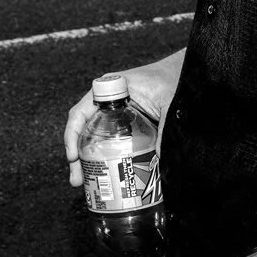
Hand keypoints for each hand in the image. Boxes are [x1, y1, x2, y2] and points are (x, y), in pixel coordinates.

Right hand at [62, 50, 185, 187]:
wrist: (184, 73)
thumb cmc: (173, 79)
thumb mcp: (169, 103)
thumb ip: (166, 128)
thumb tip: (160, 160)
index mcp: (111, 88)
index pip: (81, 112)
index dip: (73, 134)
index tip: (74, 156)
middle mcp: (107, 100)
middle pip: (82, 128)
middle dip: (76, 156)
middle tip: (77, 180)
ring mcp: (113, 112)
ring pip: (92, 136)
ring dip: (87, 159)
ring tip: (85, 183)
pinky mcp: (123, 122)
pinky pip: (107, 139)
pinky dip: (103, 156)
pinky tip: (105, 174)